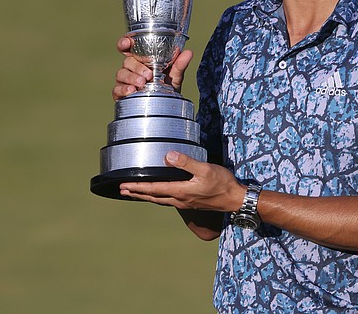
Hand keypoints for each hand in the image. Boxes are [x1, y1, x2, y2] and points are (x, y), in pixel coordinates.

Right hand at [112, 37, 193, 99]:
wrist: (165, 108)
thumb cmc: (166, 88)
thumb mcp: (175, 76)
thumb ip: (179, 64)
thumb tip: (188, 52)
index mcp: (141, 60)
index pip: (128, 48)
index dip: (124, 43)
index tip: (127, 43)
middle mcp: (131, 69)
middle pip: (127, 62)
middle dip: (137, 67)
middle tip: (148, 75)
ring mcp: (124, 81)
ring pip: (121, 74)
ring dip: (131, 77)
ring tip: (142, 84)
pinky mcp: (120, 94)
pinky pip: (117, 89)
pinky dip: (124, 89)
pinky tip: (131, 91)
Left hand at [119, 151, 244, 212]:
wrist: (235, 199)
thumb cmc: (222, 183)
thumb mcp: (205, 169)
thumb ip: (186, 162)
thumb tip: (168, 156)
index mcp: (181, 191)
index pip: (153, 189)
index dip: (137, 187)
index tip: (123, 185)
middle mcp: (180, 199)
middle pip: (153, 197)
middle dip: (137, 193)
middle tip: (122, 191)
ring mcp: (185, 202)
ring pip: (160, 200)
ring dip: (146, 196)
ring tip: (135, 193)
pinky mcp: (191, 202)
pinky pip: (168, 200)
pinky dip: (158, 197)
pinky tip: (159, 194)